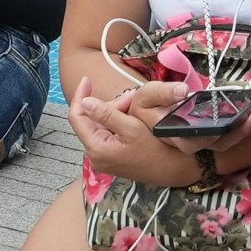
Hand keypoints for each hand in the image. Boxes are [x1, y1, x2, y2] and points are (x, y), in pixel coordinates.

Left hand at [66, 71, 232, 186]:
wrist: (173, 170)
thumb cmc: (156, 150)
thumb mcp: (132, 127)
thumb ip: (107, 114)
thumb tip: (85, 101)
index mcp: (96, 148)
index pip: (77, 117)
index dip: (80, 96)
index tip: (87, 79)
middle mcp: (94, 156)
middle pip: (91, 121)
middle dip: (107, 105)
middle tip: (130, 96)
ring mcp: (102, 158)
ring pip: (100, 126)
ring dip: (114, 112)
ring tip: (133, 104)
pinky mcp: (111, 158)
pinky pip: (107, 134)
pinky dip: (117, 122)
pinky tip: (131, 117)